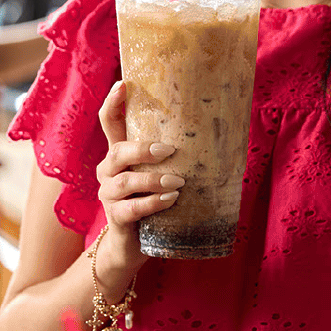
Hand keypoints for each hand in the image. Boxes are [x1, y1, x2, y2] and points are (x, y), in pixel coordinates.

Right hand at [95, 80, 182, 252]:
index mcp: (118, 155)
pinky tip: (171, 200)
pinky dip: (153, 202)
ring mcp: (109, 194)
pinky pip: (132, 208)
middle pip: (116, 151)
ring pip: (126, 180)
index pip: (109, 123)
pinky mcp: (115, 217)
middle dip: (142, 149)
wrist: (132, 246)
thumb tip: (222, 133)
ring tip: (179, 182)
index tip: (124, 84)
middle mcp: (108, 171)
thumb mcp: (158, 176)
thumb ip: (173, 159)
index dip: (113, 103)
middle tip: (169, 150)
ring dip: (154, 179)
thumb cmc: (152, 204)